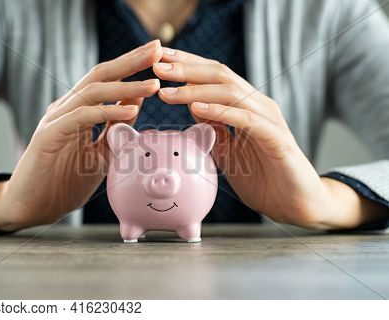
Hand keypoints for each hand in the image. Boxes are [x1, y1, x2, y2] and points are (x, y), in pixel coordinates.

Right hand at [0, 40, 162, 230]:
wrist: (33, 207)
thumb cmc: (65, 181)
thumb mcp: (101, 151)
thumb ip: (115, 126)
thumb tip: (137, 100)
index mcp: (79, 110)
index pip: (108, 80)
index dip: (132, 66)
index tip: (159, 56)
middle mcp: (67, 108)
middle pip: (100, 76)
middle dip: (130, 62)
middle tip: (157, 49)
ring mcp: (56, 119)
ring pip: (92, 92)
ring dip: (125, 87)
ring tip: (152, 84)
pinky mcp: (49, 135)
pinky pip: (81, 118)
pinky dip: (106, 113)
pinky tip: (130, 112)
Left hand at [153, 48, 386, 228]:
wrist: (296, 204)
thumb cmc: (263, 178)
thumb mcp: (228, 151)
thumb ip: (213, 129)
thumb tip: (192, 108)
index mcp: (246, 106)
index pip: (213, 77)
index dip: (186, 66)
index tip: (158, 61)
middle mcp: (258, 106)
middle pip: (220, 75)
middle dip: (186, 69)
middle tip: (157, 65)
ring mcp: (269, 119)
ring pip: (230, 92)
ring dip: (195, 89)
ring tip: (168, 91)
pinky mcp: (276, 138)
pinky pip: (245, 119)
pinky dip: (220, 111)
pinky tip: (196, 109)